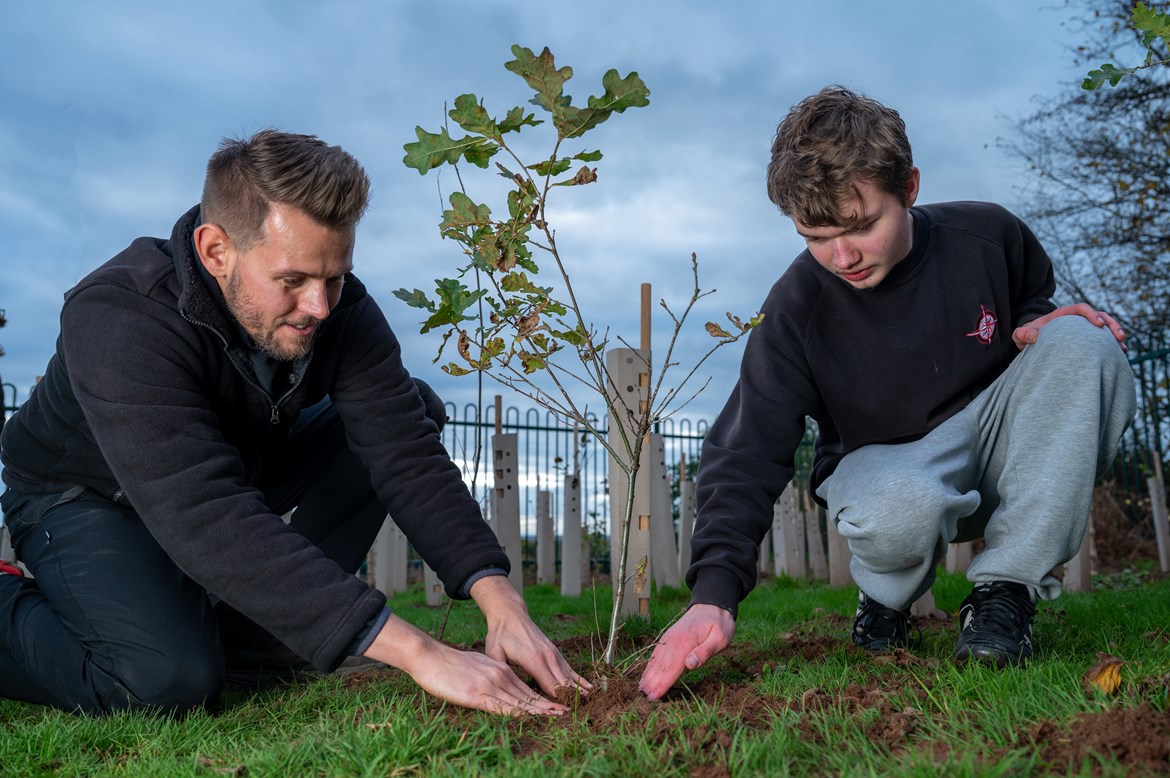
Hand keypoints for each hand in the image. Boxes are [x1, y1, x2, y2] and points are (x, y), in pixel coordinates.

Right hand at [363, 613, 566, 714]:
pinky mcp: (477, 695)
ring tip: (556, 716)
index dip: (542, 698)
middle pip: (527, 694)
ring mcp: (489, 685)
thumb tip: (499, 687)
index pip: (525, 687)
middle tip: (566, 713)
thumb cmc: (449, 664)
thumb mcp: (477, 666)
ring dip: (539, 710)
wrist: (429, 656)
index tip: (557, 705)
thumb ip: (491, 675)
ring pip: (519, 701)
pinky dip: (517, 713)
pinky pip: (501, 706)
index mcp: (500, 669)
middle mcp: (499, 675)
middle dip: (547, 705)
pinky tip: (528, 717)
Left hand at [471, 575, 592, 699]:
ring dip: (578, 687)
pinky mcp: (554, 650)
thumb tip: (498, 686)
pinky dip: (577, 677)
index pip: (549, 685)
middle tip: (580, 710)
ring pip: (568, 674)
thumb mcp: (494, 652)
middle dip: (570, 697)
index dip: (557, 700)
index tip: (565, 712)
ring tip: (589, 699)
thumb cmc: (500, 635)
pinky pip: (568, 666)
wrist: (511, 614)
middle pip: (562, 681)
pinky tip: (587, 685)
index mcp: (533, 660)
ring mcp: (552, 652)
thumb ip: (498, 669)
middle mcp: (547, 656)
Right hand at [638, 603, 734, 700]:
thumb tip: (689, 664)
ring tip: (641, 689)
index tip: (654, 697)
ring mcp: (670, 638)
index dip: (662, 684)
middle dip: (653, 682)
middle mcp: (673, 640)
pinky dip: (650, 663)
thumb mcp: (720, 637)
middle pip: (661, 665)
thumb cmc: (719, 624)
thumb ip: (705, 651)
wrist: (712, 604)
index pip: (672, 668)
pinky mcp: (669, 637)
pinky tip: (647, 672)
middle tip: (645, 698)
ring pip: (656, 659)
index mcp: (686, 642)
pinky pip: (657, 652)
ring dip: (649, 674)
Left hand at [1012, 303, 1126, 351]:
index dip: (1091, 314)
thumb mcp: (1020, 335)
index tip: (1098, 325)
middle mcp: (1076, 320)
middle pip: (1099, 316)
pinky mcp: (1087, 339)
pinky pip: (1103, 340)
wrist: (1031, 341)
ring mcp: (1083, 329)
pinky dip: (1111, 346)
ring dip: (1115, 336)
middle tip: (1119, 337)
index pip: (1080, 308)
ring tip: (1123, 348)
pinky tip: (1119, 356)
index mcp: (1063, 315)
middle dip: (1111, 325)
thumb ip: (1022, 334)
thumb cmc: (1026, 336)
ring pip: (1105, 328)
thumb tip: (1033, 337)